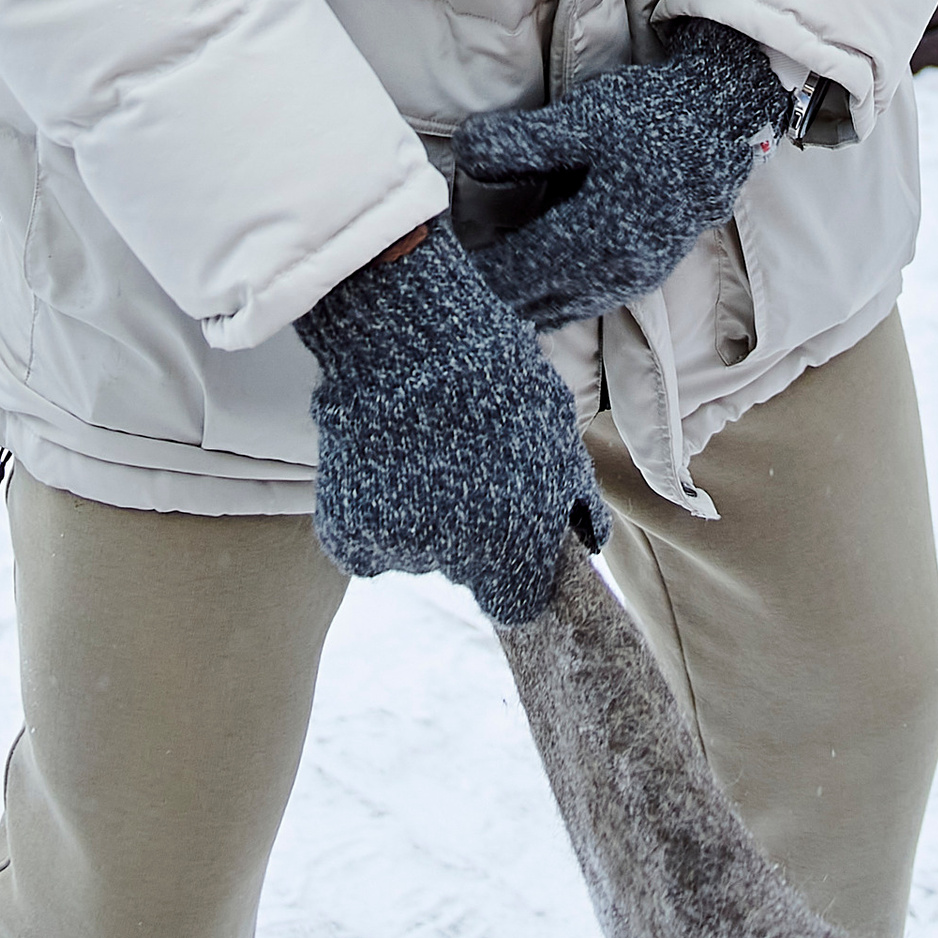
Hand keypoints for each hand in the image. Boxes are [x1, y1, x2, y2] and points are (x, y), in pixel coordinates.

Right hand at [293, 223, 608, 628]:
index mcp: (515, 538)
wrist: (403, 337)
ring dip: (421, 519)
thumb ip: (573, 501)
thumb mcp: (556, 433)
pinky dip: (376, 518)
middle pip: (466, 570)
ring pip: (419, 552)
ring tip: (420, 450)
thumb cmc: (492, 376)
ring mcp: (400, 548)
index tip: (510, 539)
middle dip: (470, 534)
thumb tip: (587, 543)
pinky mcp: (350, 535)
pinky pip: (371, 547)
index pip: (517, 600)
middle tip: (462, 467)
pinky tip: (386, 465)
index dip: (516, 570)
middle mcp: (458, 557)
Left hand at [452, 21, 782, 328]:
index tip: (432, 269)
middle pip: (532, 305)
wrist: (723, 118)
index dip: (470, 278)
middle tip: (443, 282)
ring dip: (517, 301)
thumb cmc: (652, 113)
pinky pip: (580, 302)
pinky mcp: (643, 274)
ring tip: (475, 285)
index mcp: (597, 238)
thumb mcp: (583, 118)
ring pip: (557, 310)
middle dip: (488, 297)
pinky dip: (547, 298)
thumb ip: (522, 141)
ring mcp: (633, 279)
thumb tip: (464, 150)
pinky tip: (525, 283)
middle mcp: (617, 273)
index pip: (514, 277)